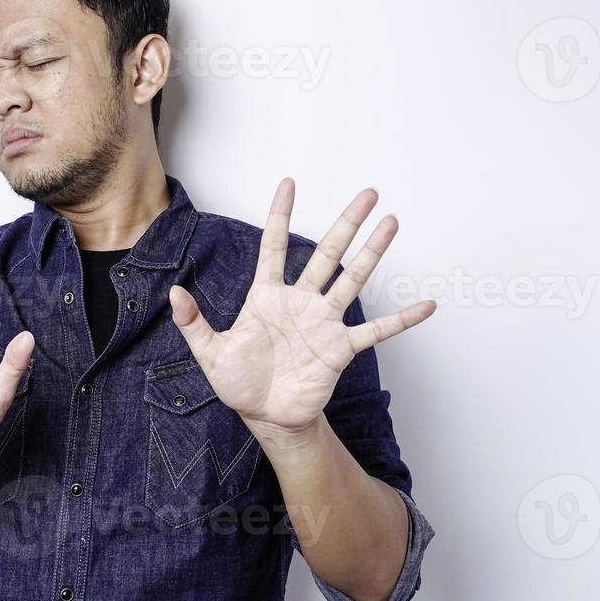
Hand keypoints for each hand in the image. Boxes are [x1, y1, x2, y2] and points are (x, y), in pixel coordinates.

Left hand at [167, 177, 434, 439]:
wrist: (266, 417)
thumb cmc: (239, 384)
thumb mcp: (208, 353)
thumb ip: (192, 322)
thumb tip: (172, 293)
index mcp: (267, 297)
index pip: (274, 246)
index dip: (281, 215)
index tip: (289, 183)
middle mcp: (300, 302)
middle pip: (327, 253)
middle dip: (347, 222)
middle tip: (368, 193)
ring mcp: (324, 322)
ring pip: (353, 278)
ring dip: (373, 251)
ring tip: (392, 223)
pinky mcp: (341, 347)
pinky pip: (376, 330)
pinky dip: (402, 319)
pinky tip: (427, 305)